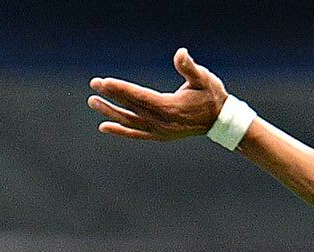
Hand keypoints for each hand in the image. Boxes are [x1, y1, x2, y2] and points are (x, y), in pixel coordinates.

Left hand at [89, 48, 228, 142]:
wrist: (220, 121)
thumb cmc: (211, 95)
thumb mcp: (203, 78)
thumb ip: (189, 67)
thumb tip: (181, 53)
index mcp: (169, 107)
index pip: (139, 96)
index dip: (121, 89)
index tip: (104, 83)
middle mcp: (162, 122)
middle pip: (131, 108)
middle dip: (111, 97)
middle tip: (94, 86)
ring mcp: (160, 131)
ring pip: (130, 121)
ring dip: (110, 112)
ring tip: (93, 102)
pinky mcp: (160, 135)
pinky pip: (136, 133)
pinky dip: (120, 130)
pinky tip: (104, 125)